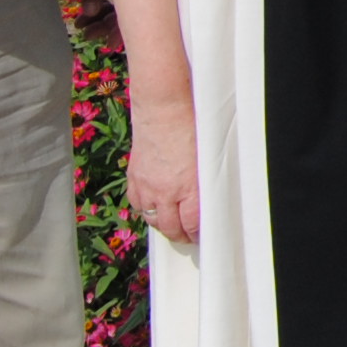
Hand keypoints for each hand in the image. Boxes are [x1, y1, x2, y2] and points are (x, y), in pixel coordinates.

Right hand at [125, 90, 200, 247]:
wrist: (164, 109)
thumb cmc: (193, 127)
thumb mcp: (209, 157)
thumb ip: (208, 181)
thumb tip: (212, 198)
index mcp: (190, 188)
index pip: (193, 224)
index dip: (197, 235)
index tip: (201, 237)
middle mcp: (166, 191)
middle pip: (171, 228)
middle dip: (181, 236)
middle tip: (188, 237)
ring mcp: (147, 186)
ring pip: (153, 220)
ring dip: (163, 226)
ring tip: (172, 226)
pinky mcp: (134, 178)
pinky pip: (138, 204)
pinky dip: (146, 210)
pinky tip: (154, 209)